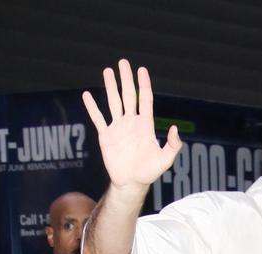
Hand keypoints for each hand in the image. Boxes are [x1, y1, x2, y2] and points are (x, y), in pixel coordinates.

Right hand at [82, 60, 181, 193]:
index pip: (145, 99)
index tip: (141, 69)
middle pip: (128, 95)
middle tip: (123, 62)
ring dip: (110, 87)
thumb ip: (173, 145)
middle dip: (126, 79)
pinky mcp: (106, 136)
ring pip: (113, 102)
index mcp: (145, 125)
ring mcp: (118, 128)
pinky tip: (87, 95)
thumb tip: (174, 128)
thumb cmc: (149, 172)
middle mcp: (131, 123)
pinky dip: (92, 108)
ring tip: (107, 71)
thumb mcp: (165, 160)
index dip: (143, 85)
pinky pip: (98, 119)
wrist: (131, 183)